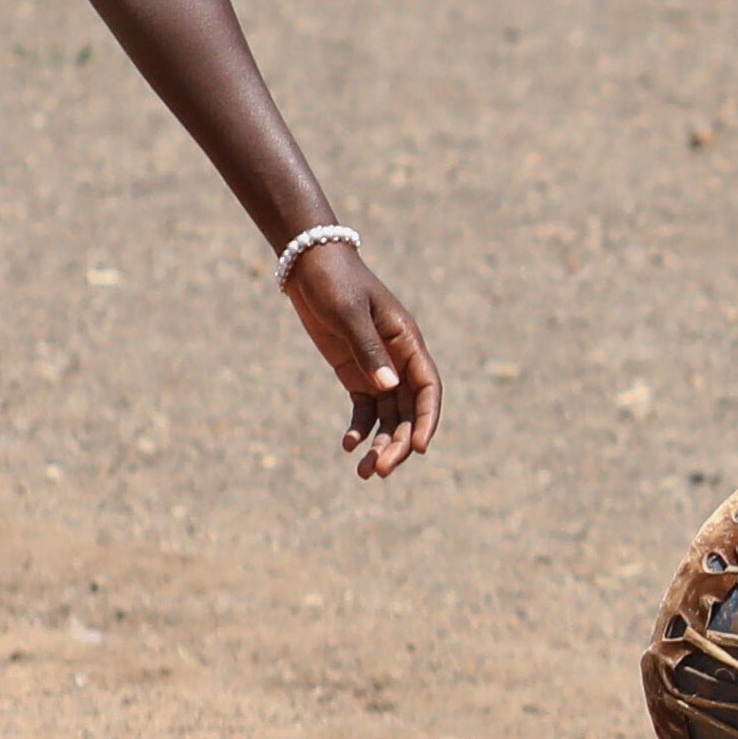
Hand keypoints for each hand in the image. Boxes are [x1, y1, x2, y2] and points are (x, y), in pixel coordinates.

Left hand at [285, 245, 439, 477]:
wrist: (309, 265)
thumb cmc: (335, 282)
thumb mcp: (348, 313)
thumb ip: (367, 349)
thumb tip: (388, 387)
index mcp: (407, 342)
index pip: (428, 388)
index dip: (428, 420)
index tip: (421, 448)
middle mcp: (398, 360)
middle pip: (408, 411)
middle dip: (399, 443)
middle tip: (378, 471)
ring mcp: (377, 368)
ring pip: (389, 416)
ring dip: (381, 444)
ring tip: (364, 473)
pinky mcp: (355, 373)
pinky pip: (365, 409)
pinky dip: (359, 429)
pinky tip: (347, 445)